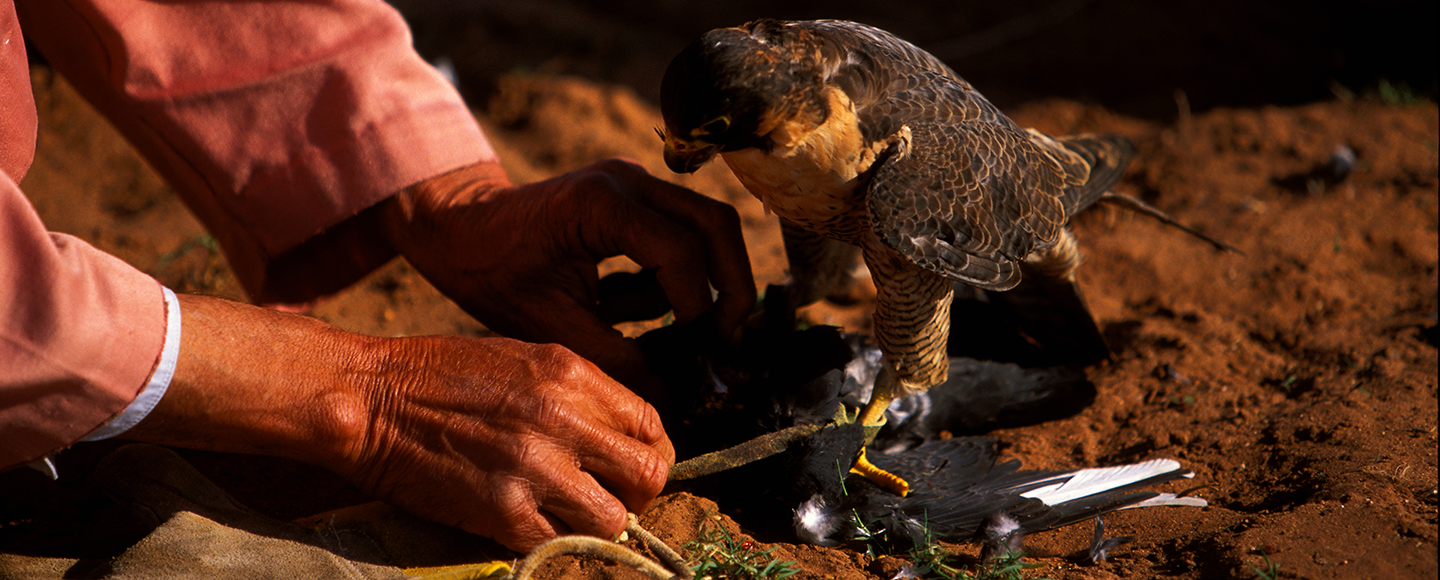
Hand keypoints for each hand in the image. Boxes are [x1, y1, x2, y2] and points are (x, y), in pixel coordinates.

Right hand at [343, 335, 672, 550]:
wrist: (369, 395)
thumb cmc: (440, 374)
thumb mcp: (523, 358)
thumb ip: (577, 393)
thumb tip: (620, 433)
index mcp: (570, 373)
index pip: (651, 424)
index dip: (650, 452)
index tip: (630, 465)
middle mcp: (561, 417)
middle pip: (648, 474)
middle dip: (638, 493)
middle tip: (610, 496)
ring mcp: (533, 466)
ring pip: (614, 520)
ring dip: (598, 523)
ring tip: (568, 513)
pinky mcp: (501, 510)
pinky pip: (557, 541)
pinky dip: (548, 538)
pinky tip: (525, 519)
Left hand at [381, 160, 755, 395]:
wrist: (459, 228)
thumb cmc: (493, 274)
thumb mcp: (552, 328)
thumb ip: (616, 360)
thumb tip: (674, 397)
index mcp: (603, 204)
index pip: (681, 252)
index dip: (698, 307)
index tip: (697, 352)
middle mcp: (629, 179)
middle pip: (717, 224)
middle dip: (732, 285)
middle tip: (727, 339)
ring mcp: (636, 182)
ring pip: (708, 226)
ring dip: (699, 283)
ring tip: (657, 328)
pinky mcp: (636, 196)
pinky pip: (681, 234)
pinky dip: (670, 277)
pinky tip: (619, 304)